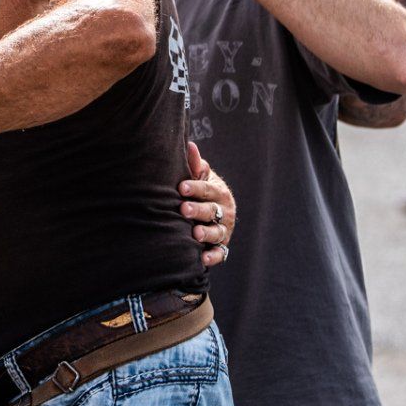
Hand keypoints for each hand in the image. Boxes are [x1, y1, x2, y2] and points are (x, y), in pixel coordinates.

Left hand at [179, 141, 235, 267]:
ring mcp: (224, 229)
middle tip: (183, 209)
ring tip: (194, 234)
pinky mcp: (222, 246)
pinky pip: (220, 253)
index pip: (207, 189)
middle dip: (198, 210)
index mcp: (219, 192)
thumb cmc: (201, 192)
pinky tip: (202, 259)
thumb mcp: (201, 178)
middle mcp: (224, 211)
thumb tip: (190, 145)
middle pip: (211, 211)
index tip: (181, 187)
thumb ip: (196, 166)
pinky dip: (213, 257)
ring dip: (206, 233)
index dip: (194, 188)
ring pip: (216, 232)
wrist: (213, 213)